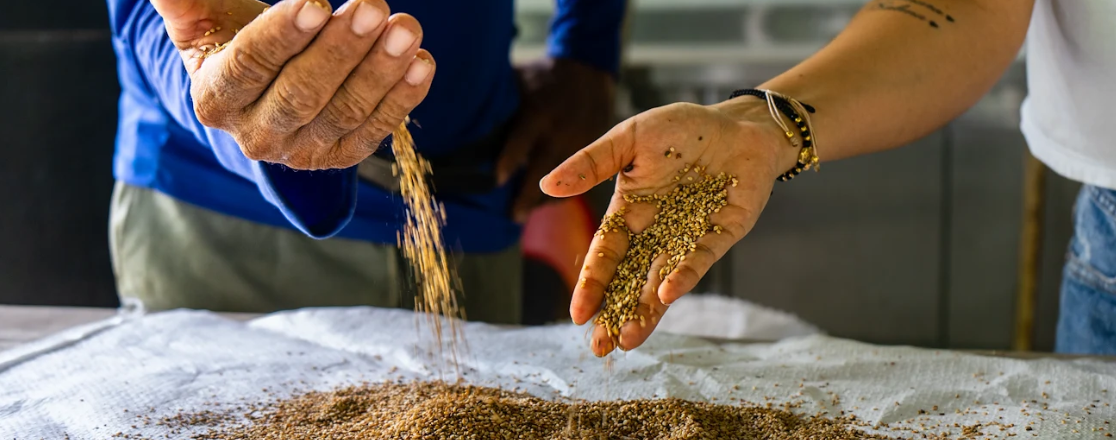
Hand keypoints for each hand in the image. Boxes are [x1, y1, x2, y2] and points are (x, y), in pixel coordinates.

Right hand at [151, 0, 435, 169]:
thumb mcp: (202, 17)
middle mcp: (256, 134)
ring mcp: (301, 150)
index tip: (316, 1)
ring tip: (406, 28)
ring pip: (344, 112)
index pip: (249, 67)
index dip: (283, 36)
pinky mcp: (340, 155)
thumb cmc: (231, 38)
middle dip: (340, 49)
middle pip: (301, 94)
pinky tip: (421, 62)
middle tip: (372, 6)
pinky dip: (403, 97)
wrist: (262, 87)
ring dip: (381, 70)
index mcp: (215, 99)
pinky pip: (375, 128)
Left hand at [495, 58, 614, 222]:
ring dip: (545, 200)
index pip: (521, 140)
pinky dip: (564, 192)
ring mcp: (580, 142)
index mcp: (538, 112)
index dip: (509, 161)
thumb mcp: (518, 81)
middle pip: (544, 169)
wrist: (588, 68)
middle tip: (512, 216)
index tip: (496, 181)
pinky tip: (546, 203)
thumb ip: (499, 103)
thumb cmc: (541, 77)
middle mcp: (560, 130)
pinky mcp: (592, 150)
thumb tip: (459, 116)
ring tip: (525, 214)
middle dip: (528, 194)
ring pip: (565, 179)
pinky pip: (580, 178)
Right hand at [541, 99, 800, 355]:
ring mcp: (689, 237)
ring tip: (628, 339)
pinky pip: (699, 260)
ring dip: (645, 311)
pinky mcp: (721, 235)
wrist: (740, 124)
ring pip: (661, 282)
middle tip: (599, 348)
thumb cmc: (682, 128)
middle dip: (614, 314)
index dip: (592, 283)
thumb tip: (546, 186)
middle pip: (629, 280)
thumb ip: (592, 163)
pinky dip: (682, 276)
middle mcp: (657, 231)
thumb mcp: (629, 139)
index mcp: (630, 211)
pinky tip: (664, 294)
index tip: (578, 314)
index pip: (605, 254)